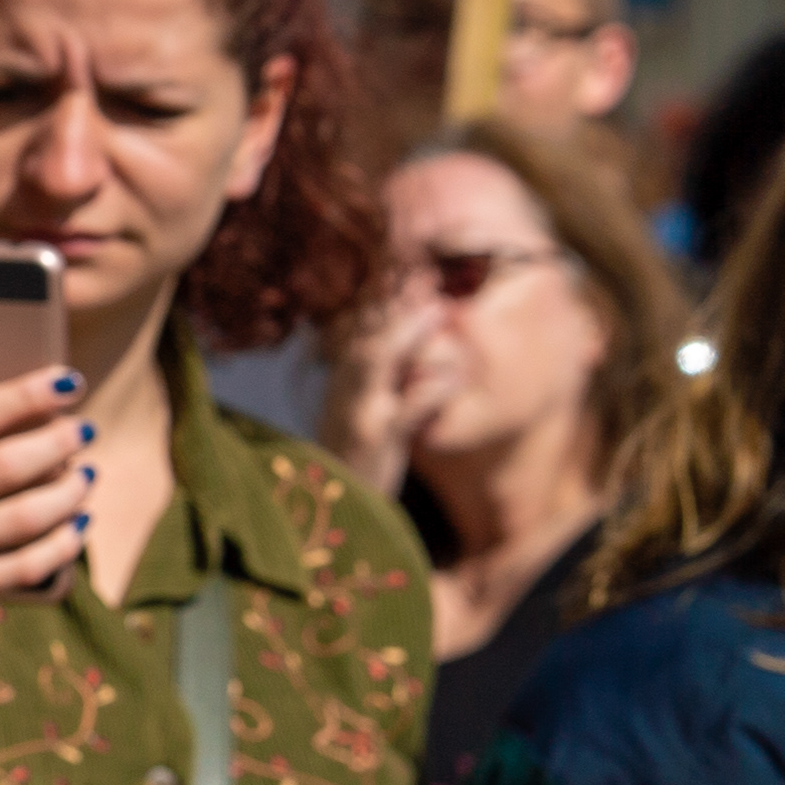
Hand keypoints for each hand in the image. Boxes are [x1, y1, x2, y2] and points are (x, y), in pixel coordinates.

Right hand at [0, 315, 91, 665]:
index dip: (26, 395)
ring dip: (66, 494)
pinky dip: (58, 547)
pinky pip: (19, 567)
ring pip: (18, 518)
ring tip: (88, 474)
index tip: (68, 381)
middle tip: (83, 429)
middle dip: (56, 443)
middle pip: (2, 465)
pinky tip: (78, 526)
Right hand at [318, 287, 443, 499]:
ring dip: (413, 334)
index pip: (361, 331)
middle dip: (398, 305)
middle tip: (428, 275)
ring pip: (382, 358)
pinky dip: (435, 386)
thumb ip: (377, 383)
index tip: (412, 274)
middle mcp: (342, 391)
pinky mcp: (376, 437)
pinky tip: (455, 375)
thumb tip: (407, 350)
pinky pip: (409, 402)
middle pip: (370, 335)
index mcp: (340, 383)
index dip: (383, 302)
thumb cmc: (355, 460)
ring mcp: (356, 411)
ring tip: (441, 313)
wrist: (329, 510)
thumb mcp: (361, 416)